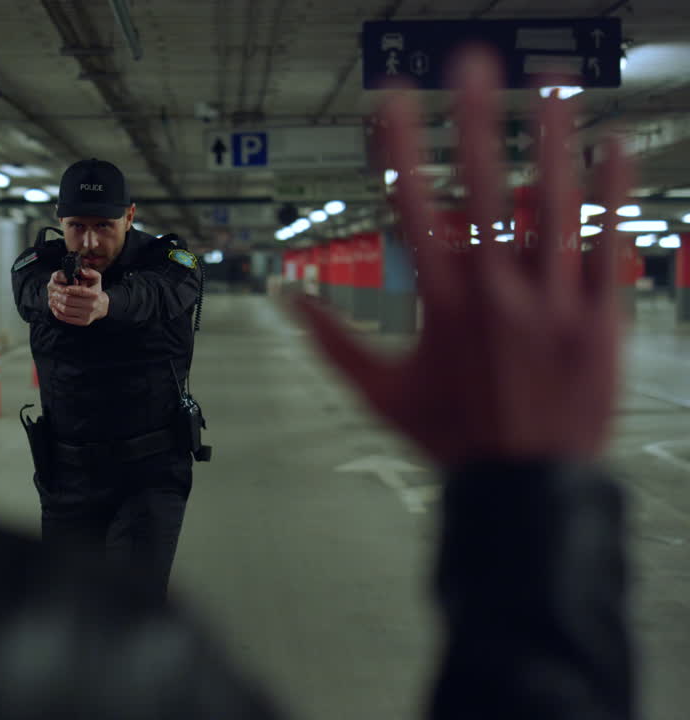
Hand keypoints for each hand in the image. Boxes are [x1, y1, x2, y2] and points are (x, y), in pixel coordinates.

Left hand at [48, 268, 109, 326]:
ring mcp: (87, 315)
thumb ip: (90, 272)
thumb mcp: (96, 280)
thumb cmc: (95, 292)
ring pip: (67, 310)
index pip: (80, 291)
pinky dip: (58, 313)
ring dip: (57, 304)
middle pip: (70, 301)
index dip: (70, 289)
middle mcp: (92, 305)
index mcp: (94, 294)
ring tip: (54, 300)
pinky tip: (55, 308)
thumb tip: (81, 271)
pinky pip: (67, 318)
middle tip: (54, 293)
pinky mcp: (83, 322)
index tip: (63, 287)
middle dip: (60, 296)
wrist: (102, 307)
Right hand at [293, 49, 633, 464]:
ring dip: (550, 139)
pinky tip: (614, 147)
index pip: (416, 206)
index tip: (393, 99)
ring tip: (550, 85)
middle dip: (475, 120)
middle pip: (483, 187)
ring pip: (552, 204)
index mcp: (442, 302)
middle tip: (471, 64)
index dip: (401, 148)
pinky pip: (609, 245)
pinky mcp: (599, 317)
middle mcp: (497, 291)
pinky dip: (613, 195)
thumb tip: (288, 302)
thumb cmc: (453, 439)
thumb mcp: (378, 393)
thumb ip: (331, 340)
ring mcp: (553, 301)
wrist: (526, 487)